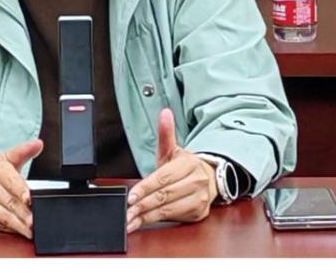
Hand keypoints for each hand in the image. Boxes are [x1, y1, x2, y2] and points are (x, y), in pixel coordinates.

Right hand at [0, 139, 42, 237]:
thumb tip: (38, 144)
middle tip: (34, 220)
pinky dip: (8, 230)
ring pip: (2, 216)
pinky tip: (18, 231)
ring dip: (17, 225)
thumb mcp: (3, 158)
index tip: (29, 199)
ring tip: (29, 230)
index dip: (21, 191)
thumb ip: (22, 151)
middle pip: (9, 201)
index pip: (11, 181)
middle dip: (23, 213)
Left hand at [126, 108, 218, 230]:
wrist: (209, 178)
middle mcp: (197, 180)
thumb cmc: (185, 167)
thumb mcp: (173, 150)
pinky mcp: (198, 212)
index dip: (145, 188)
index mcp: (188, 163)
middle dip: (143, 204)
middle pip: (164, 195)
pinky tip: (142, 223)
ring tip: (131, 220)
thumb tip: (165, 113)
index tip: (131, 196)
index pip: (163, 177)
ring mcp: (199, 197)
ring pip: (168, 209)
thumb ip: (166, 133)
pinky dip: (156, 221)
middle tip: (127, 211)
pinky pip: (174, 219)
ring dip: (147, 216)